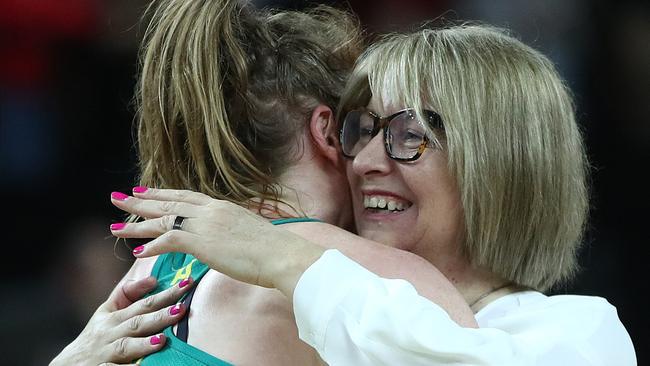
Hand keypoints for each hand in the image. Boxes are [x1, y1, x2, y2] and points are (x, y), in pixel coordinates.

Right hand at [50, 275, 192, 365]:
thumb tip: (153, 279)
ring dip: (143, 344)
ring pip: (125, 347)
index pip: (144, 303)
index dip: (165, 294)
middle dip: (159, 316)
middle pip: (137, 323)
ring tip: (162, 340)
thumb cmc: (95, 336)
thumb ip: (128, 294)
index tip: (186, 284)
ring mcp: (105, 354)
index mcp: (114, 317)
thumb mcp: (107, 312)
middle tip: (181, 309)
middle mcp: (110, 333)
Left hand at [109, 187, 323, 296]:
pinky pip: (169, 240)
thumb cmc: (273, 249)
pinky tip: (138, 252)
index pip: (186, 196)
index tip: (145, 191)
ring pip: (163, 219)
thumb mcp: (249, 233)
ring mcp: (205, 224)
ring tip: (116, 226)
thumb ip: (232, 232)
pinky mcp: (202, 241)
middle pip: (168, 202)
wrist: (282, 254)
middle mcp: (210, 210)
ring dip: (137, 223)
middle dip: (140, 201)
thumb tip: (228, 239)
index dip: (163, 194)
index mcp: (222, 207)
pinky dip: (153, 245)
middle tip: (118, 197)